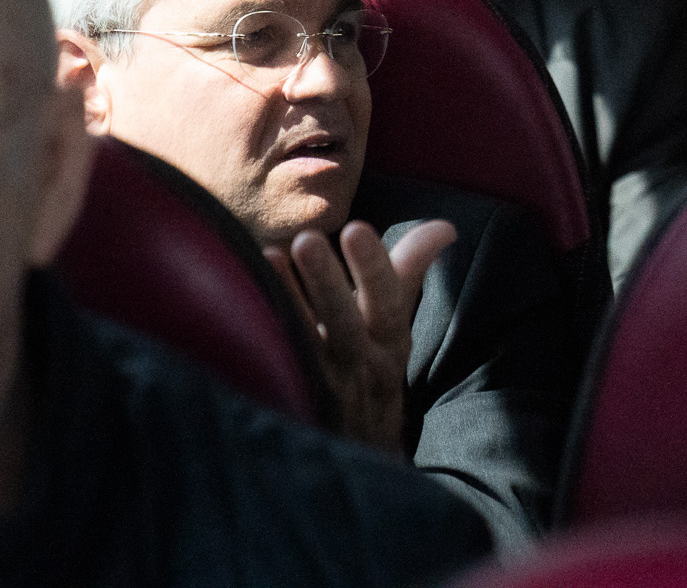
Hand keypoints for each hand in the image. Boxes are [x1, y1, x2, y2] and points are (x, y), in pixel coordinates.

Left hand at [268, 219, 456, 453]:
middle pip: (345, 325)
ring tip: (269, 255)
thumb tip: (444, 227)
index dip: (374, 268)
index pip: (389, 303)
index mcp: (390, 343)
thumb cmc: (373, 373)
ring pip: (307, 347)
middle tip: (307, 239)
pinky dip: (263, 338)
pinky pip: (278, 374)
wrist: (362, 461)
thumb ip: (409, 272)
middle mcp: (361, 367)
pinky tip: (242, 301)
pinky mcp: (294, 409)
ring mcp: (325, 391)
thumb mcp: (396, 329)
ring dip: (289, 301)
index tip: (356, 228)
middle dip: (327, 282)